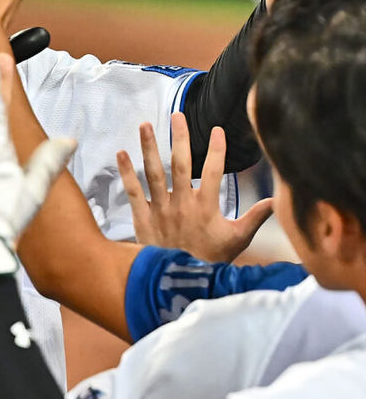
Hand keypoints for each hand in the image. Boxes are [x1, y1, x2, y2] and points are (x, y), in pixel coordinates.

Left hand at [117, 113, 271, 261]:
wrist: (179, 283)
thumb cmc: (210, 260)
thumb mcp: (237, 240)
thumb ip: (255, 217)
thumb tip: (277, 200)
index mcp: (205, 207)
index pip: (213, 171)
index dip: (216, 150)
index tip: (217, 130)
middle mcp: (181, 204)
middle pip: (180, 164)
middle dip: (179, 138)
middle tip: (177, 115)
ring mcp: (160, 209)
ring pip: (153, 173)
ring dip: (149, 147)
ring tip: (146, 125)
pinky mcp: (142, 218)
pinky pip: (133, 192)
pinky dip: (126, 173)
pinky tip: (121, 153)